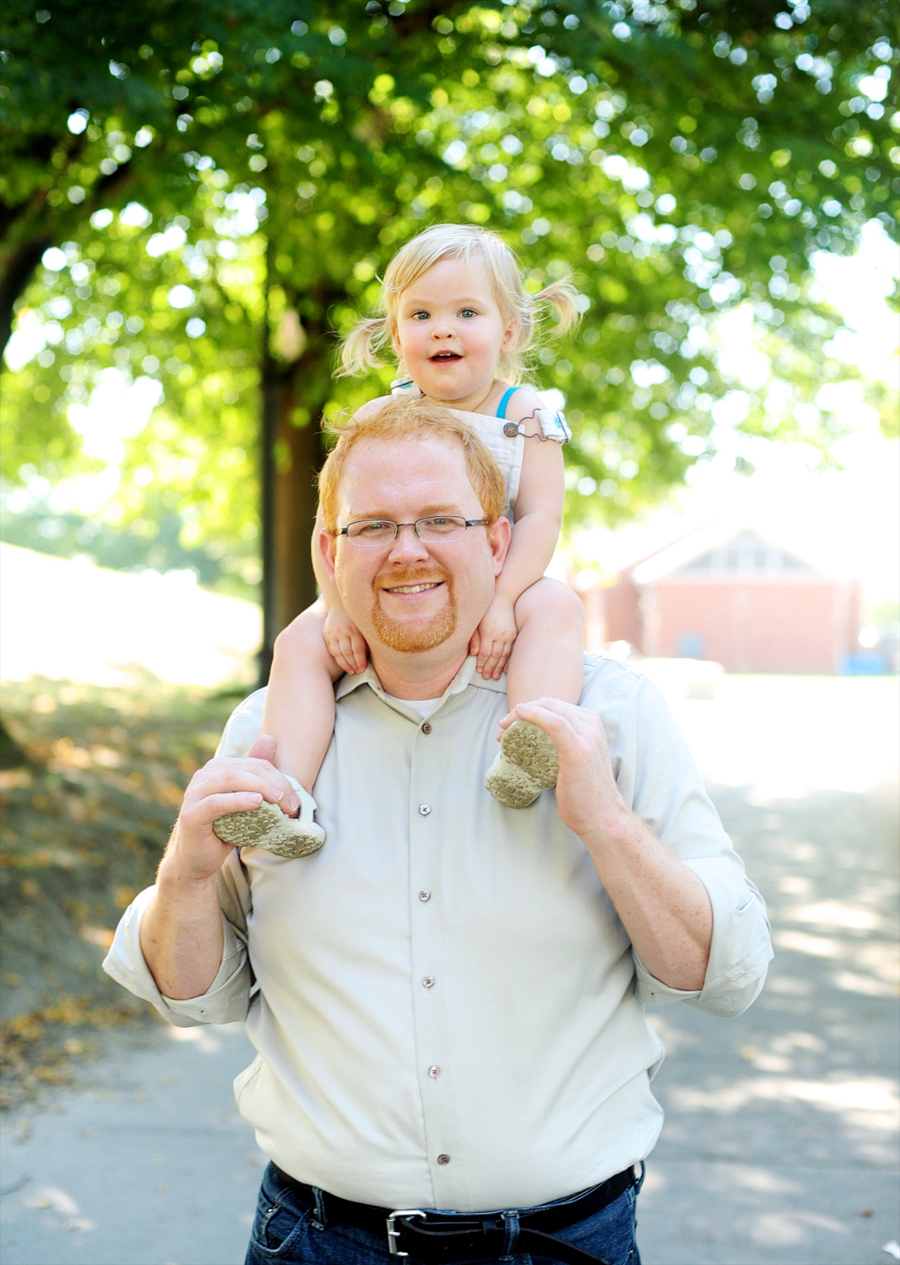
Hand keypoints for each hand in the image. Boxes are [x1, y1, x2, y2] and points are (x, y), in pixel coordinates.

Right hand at [166, 736, 300, 883]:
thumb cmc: (223, 830)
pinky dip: (238, 800)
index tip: (296, 799)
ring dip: (259, 787)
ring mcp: (195, 793)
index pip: (255, 763)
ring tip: (278, 800)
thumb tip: (270, 740)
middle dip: (273, 783)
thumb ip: (256, 774)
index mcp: (218, 768)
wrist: (196, 860)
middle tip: (291, 803)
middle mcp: (205, 776)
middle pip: (245, 769)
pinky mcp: (191, 814)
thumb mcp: (244, 802)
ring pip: (231, 779)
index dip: (279, 777)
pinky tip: (256, 803)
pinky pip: (216, 802)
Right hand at [324, 607, 368, 674]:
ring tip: (350, 671)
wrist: (339, 605)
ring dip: (344, 664)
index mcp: (354, 629)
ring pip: (338, 653)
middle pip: (347, 653)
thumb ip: (365, 640)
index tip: (363, 669)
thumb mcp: (362, 627)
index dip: (360, 661)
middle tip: (357, 671)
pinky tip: (342, 663)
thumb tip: (367, 657)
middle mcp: (343, 631)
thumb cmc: (356, 618)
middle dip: (353, 664)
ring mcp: (333, 633)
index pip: (357, 649)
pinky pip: (331, 649)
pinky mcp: (326, 634)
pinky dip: (337, 658)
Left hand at [469, 595, 517, 679]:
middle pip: (494, 656)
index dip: (481, 662)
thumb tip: (474, 654)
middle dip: (490, 668)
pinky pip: (511, 650)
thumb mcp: (476, 622)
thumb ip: (474, 638)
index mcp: (488, 632)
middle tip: (487, 677)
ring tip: (495, 676)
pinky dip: (508, 660)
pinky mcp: (513, 634)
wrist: (502, 597)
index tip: (478, 670)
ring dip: (499, 667)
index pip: (484, 652)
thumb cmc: (485, 609)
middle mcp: (499, 635)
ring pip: (504, 655)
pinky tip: (505, 668)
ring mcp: (508, 635)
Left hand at [499, 699, 628, 842]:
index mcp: (592, 723)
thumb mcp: (575, 760)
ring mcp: (587, 736)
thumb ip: (562, 746)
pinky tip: (521, 715)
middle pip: (550, 703)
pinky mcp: (579, 749)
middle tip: (504, 727)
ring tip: (505, 730)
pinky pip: (555, 722)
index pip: (555, 704)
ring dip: (522, 714)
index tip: (510, 725)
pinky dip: (535, 714)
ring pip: (550, 709)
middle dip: (522, 710)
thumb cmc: (585, 794)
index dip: (530, 708)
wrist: (602, 817)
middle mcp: (591, 725)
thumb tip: (534, 744)